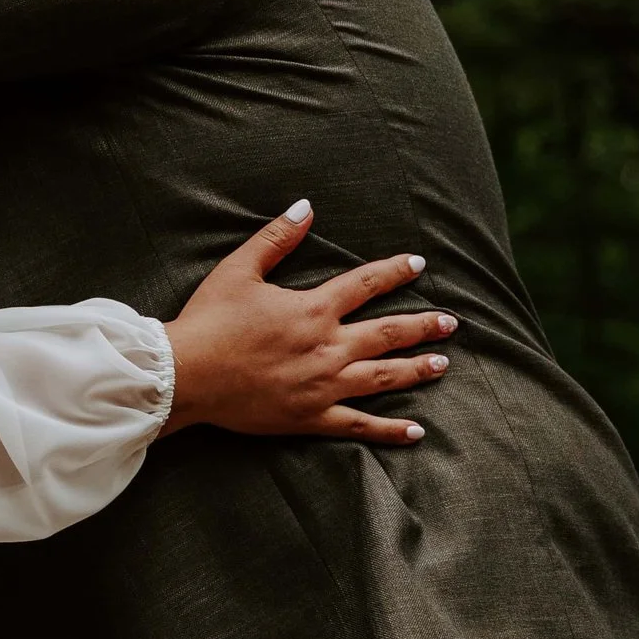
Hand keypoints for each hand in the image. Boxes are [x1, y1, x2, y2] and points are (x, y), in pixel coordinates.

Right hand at [160, 202, 454, 445]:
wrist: (187, 375)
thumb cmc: (210, 320)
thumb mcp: (239, 269)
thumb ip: (277, 238)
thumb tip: (307, 206)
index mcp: (312, 309)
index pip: (365, 284)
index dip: (394, 272)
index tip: (419, 264)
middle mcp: (327, 347)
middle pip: (387, 333)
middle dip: (422, 326)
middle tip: (451, 323)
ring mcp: (323, 386)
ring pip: (383, 377)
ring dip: (417, 370)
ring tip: (443, 365)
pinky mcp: (311, 417)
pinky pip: (359, 424)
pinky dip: (390, 429)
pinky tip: (415, 431)